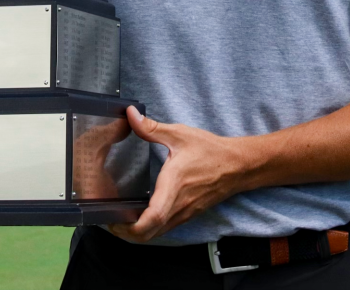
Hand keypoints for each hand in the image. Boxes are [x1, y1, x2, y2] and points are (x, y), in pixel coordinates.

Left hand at [106, 107, 256, 243]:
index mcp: (173, 186)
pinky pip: (166, 228)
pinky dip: (150, 228)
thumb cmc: (211, 151)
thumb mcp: (180, 135)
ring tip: (122, 219)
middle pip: (149, 234)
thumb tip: (131, 115)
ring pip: (157, 234)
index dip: (130, 227)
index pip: (152, 217)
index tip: (114, 222)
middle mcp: (178, 205)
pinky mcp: (189, 215)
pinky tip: (142, 215)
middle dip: (126, 233)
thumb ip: (151, 128)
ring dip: (137, 232)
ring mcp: (184, 213)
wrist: (239, 166)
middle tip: (111, 221)